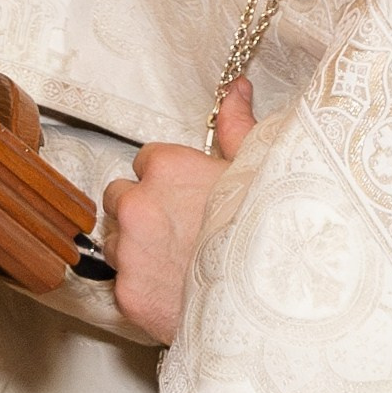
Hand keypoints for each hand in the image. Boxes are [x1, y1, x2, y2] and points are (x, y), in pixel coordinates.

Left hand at [103, 76, 253, 344]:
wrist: (275, 305)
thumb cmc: (270, 231)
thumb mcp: (259, 170)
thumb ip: (236, 126)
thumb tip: (236, 87)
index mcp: (165, 167)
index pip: (144, 162)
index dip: (168, 180)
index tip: (190, 198)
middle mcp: (137, 205)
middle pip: (119, 198)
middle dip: (143, 211)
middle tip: (183, 231)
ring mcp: (129, 252)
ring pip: (116, 242)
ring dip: (137, 249)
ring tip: (181, 264)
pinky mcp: (126, 294)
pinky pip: (122, 283)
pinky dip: (143, 287)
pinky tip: (177, 291)